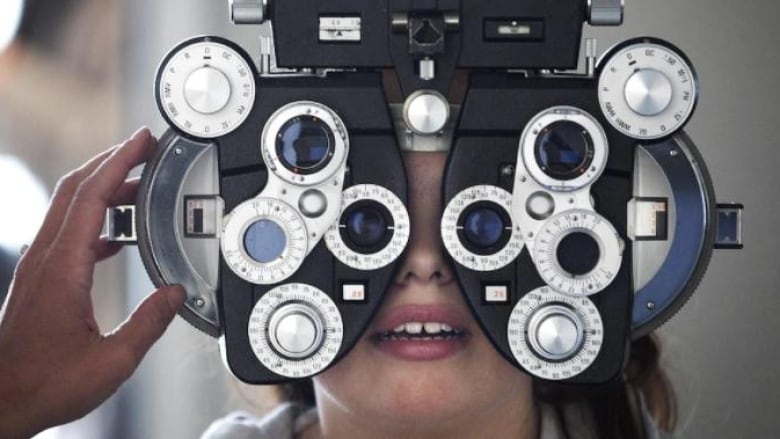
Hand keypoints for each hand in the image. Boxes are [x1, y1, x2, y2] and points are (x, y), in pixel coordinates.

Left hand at [0, 128, 185, 438]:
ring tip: (138, 189)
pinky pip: (67, 233)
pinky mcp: (39, 280)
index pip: (92, 196)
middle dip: (111, 161)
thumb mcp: (113, 360)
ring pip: (69, 208)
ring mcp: (38, 267)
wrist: (2, 403)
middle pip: (75, 190)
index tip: (142, 141)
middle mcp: (45, 259)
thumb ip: (150, 322)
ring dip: (103, 189)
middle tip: (144, 149)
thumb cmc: (44, 384)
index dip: (119, 162)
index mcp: (63, 268)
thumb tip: (175, 294)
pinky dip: (94, 220)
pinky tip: (115, 237)